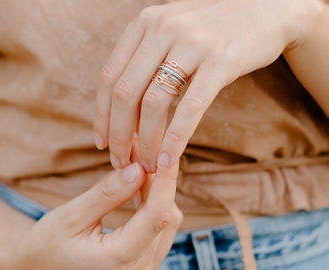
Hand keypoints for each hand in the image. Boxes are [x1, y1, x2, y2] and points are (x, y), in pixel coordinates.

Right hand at [5, 162, 181, 269]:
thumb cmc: (47, 247)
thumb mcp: (71, 217)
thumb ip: (107, 194)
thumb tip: (138, 169)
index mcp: (120, 258)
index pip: (157, 214)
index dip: (166, 181)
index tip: (167, 152)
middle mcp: (139, 268)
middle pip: (164, 215)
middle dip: (158, 180)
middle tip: (141, 152)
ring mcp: (144, 267)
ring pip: (166, 221)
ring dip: (156, 191)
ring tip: (137, 165)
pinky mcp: (143, 260)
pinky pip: (159, 228)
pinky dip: (152, 203)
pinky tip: (139, 186)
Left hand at [94, 0, 307, 170]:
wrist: (263, 11)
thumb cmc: (210, 32)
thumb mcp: (170, 35)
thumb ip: (146, 60)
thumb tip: (124, 110)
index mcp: (144, 24)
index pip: (110, 77)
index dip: (102, 115)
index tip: (102, 143)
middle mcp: (163, 29)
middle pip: (126, 93)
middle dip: (119, 135)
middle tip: (120, 161)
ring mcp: (192, 44)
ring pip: (154, 103)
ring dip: (146, 142)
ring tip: (146, 165)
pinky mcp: (221, 61)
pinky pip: (190, 107)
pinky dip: (175, 138)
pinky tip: (169, 159)